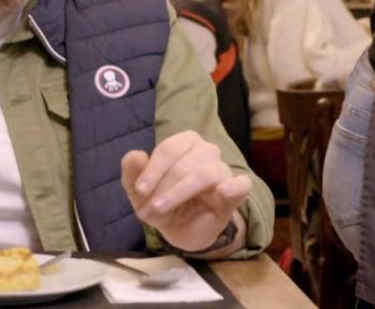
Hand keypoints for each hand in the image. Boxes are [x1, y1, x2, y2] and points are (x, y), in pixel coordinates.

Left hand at [121, 130, 250, 251]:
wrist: (181, 231)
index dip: (152, 170)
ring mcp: (223, 172)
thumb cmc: (162, 202)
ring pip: (206, 173)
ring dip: (180, 192)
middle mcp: (207, 152)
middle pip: (184, 162)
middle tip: (148, 209)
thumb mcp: (139, 192)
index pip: (169, 148)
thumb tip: (135, 155)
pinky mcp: (235, 194)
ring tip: (162, 209)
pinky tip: (222, 193)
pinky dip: (234, 187)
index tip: (140, 191)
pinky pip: (242, 184)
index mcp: (185, 143)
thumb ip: (132, 173)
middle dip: (162, 187)